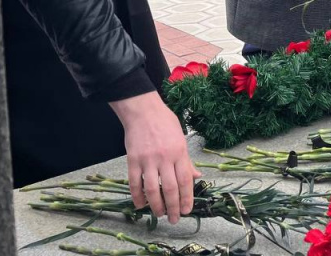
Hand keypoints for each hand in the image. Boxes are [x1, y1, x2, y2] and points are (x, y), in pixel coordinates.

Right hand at [110, 91, 199, 223]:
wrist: (143, 111)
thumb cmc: (165, 123)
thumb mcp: (181, 138)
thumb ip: (187, 160)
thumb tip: (198, 177)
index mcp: (180, 152)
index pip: (185, 180)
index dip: (187, 198)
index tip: (186, 211)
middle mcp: (165, 157)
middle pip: (170, 188)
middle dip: (173, 207)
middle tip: (173, 219)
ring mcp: (148, 159)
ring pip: (152, 189)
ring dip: (156, 205)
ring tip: (159, 214)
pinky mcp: (133, 160)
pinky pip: (134, 183)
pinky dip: (137, 197)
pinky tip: (140, 205)